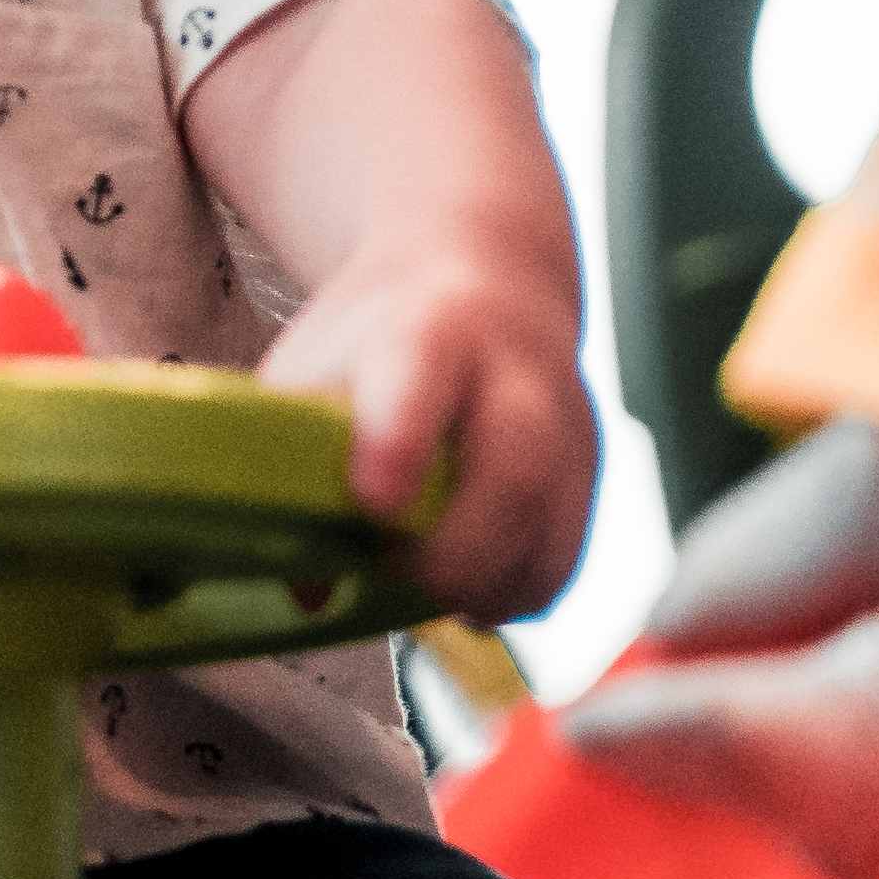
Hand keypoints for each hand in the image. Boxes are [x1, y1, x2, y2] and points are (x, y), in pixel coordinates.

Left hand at [254, 249, 594, 618]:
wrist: (487, 284)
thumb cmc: (377, 341)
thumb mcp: (316, 363)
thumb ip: (290, 457)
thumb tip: (306, 590)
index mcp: (429, 329)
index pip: (419, 376)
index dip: (399, 444)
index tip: (374, 504)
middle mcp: (518, 378)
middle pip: (516, 473)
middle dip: (453, 555)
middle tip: (391, 574)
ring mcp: (568, 430)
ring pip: (550, 535)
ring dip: (479, 589)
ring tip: (417, 589)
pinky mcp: (588, 479)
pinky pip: (559, 562)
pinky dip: (506, 594)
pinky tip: (457, 587)